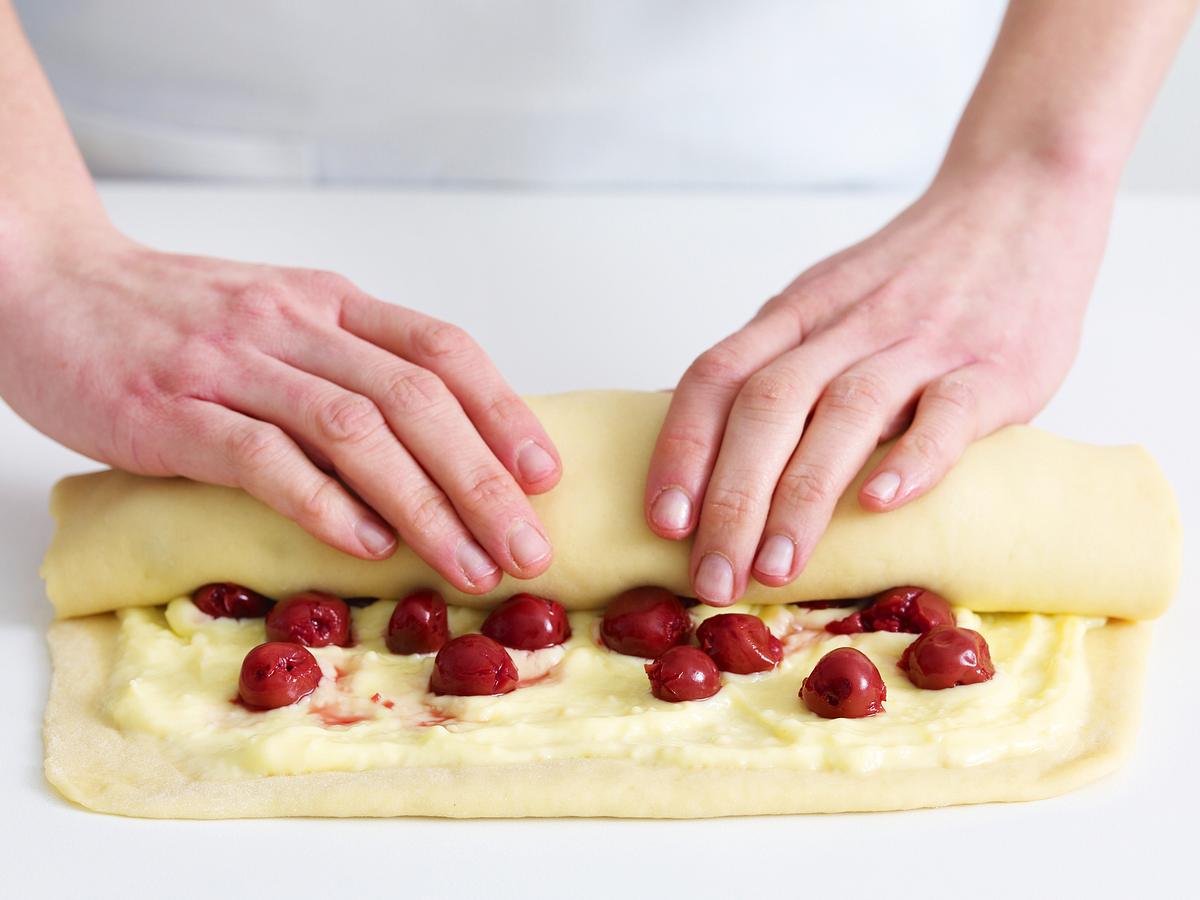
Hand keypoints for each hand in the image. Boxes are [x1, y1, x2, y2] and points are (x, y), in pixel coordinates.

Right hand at [0, 225, 561, 593]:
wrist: (48, 285)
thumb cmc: (176, 316)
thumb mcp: (281, 317)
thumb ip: (351, 362)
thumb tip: (440, 440)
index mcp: (330, 302)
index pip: (441, 350)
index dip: (503, 412)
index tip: (545, 474)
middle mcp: (294, 325)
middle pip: (415, 400)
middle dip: (483, 481)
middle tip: (529, 548)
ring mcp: (233, 366)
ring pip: (354, 432)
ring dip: (423, 505)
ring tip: (469, 565)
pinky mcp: (173, 412)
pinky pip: (264, 459)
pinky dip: (325, 505)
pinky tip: (368, 547)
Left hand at [644, 160, 1111, 604]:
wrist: (1020, 199)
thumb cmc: (913, 274)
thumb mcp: (825, 300)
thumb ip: (779, 361)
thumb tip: (715, 457)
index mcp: (796, 314)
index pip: (715, 378)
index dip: (681, 451)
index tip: (662, 522)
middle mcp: (845, 326)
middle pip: (766, 408)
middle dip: (730, 500)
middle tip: (713, 579)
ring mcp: (919, 343)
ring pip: (844, 415)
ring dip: (802, 497)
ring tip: (775, 568)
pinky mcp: (992, 365)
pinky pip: (947, 412)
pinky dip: (912, 458)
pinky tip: (880, 505)